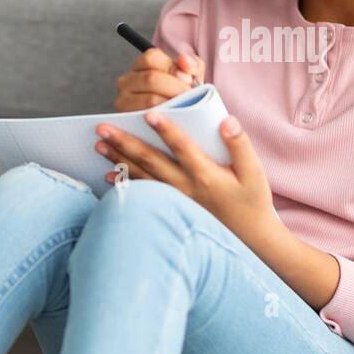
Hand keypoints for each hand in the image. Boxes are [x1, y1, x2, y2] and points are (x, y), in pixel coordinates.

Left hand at [94, 110, 274, 242]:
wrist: (250, 240)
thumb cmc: (253, 202)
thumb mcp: (254, 172)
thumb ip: (240, 144)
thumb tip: (227, 120)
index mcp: (207, 175)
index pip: (182, 147)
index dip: (166, 129)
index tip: (148, 114)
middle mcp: (187, 188)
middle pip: (151, 161)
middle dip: (125, 142)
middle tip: (102, 128)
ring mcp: (176, 200)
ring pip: (143, 176)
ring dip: (119, 159)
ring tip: (98, 145)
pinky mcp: (172, 209)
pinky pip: (145, 195)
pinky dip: (126, 185)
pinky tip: (110, 177)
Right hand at [113, 47, 205, 112]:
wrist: (177, 123)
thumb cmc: (181, 95)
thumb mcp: (190, 76)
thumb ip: (191, 65)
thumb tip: (183, 60)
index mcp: (141, 65)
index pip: (152, 58)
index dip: (172, 68)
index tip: (189, 80)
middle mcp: (127, 80)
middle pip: (151, 79)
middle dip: (175, 88)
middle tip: (190, 97)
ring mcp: (123, 99)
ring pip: (150, 99)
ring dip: (172, 104)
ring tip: (186, 107)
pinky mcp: (127, 118)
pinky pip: (147, 117)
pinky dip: (164, 118)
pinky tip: (175, 118)